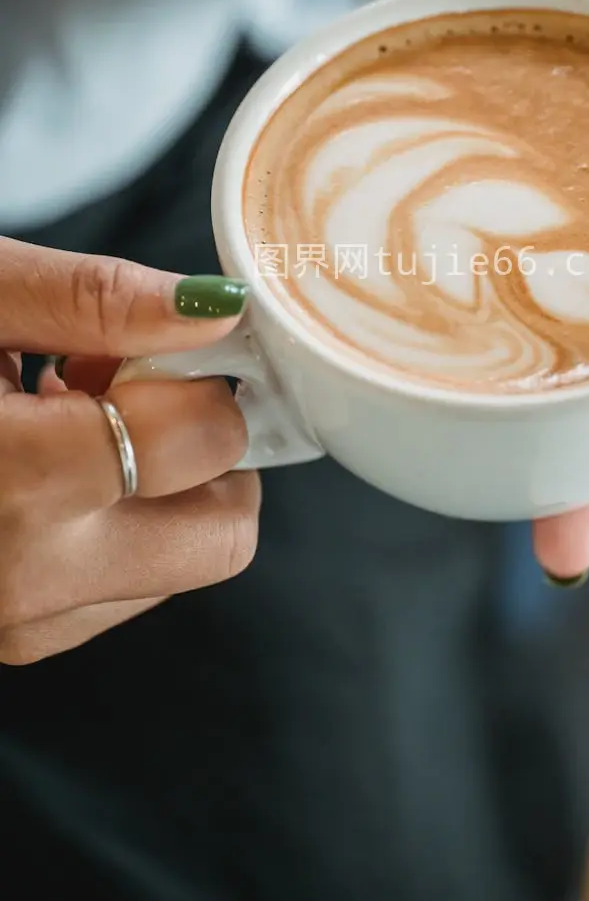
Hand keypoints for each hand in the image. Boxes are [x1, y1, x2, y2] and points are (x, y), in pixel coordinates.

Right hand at [0, 238, 256, 663]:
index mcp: (11, 481)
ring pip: (178, 565)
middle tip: (135, 385)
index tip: (177, 347)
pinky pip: (119, 589)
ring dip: (161, 486)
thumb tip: (213, 311)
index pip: (200, 443)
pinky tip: (45, 462)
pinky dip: (115, 523)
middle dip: (209, 451)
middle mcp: (20, 576)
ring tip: (67, 414)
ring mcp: (11, 621)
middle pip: (220, 537)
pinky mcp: (6, 636)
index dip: (209, 381)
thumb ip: (92, 299)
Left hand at [406, 0, 588, 581]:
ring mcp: (500, 237)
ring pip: (500, 352)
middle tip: (562, 547)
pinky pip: (412, 280)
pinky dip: (400, 335)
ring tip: (478, 505)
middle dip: (580, 464)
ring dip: (494, 433)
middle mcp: (582, 246)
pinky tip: (379, 389)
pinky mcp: (427, 208)